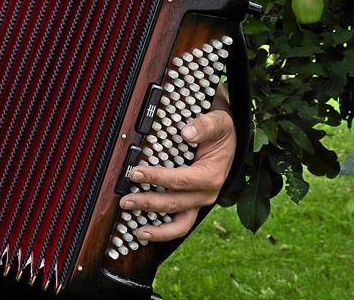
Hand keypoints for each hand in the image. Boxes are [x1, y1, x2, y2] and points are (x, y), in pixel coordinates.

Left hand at [117, 92, 235, 242]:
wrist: (228, 140)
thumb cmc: (220, 131)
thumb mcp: (218, 122)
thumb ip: (205, 127)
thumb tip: (187, 133)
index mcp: (211, 176)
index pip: (180, 180)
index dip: (156, 178)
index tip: (135, 173)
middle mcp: (206, 194)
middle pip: (175, 204)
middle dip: (148, 203)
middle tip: (125, 200)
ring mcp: (199, 203)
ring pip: (180, 224)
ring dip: (157, 229)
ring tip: (135, 230)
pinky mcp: (193, 206)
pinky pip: (179, 224)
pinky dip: (163, 231)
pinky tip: (144, 231)